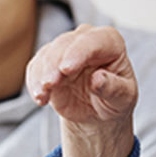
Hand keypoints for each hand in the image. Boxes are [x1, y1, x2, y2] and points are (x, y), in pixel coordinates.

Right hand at [25, 25, 139, 156]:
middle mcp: (86, 41)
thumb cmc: (116, 105)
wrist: (98, 118)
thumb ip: (113, 88)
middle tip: (50, 83)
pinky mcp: (47, 64)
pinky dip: (33, 81)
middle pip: (66, 44)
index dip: (81, 51)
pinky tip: (39, 98)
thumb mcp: (122, 100)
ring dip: (40, 73)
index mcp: (111, 44)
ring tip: (42, 95)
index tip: (70, 68)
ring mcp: (64, 50)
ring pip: (46, 54)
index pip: (95, 39)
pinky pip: (35, 67)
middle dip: (56, 63)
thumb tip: (97, 79)